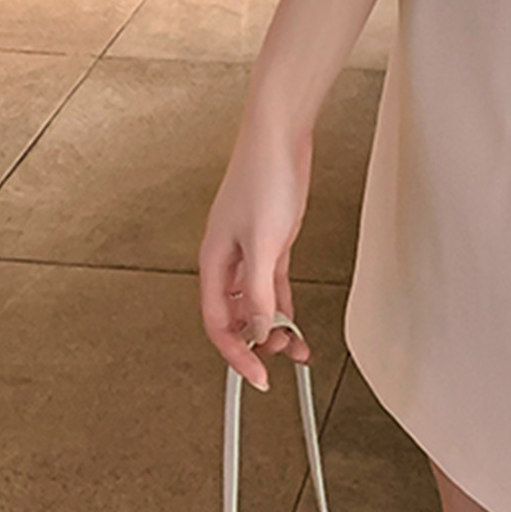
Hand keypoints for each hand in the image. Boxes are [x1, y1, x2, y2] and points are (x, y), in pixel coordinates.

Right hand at [198, 126, 314, 392]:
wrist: (279, 136)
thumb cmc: (264, 177)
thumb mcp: (263, 241)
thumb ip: (260, 289)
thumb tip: (260, 329)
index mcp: (214, 260)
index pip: (218, 322)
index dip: (235, 353)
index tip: (256, 376)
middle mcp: (229, 259)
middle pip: (236, 315)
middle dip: (256, 342)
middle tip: (280, 362)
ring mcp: (251, 249)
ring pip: (258, 301)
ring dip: (274, 325)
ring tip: (296, 347)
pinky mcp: (273, 239)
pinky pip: (274, 283)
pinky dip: (284, 303)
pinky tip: (295, 319)